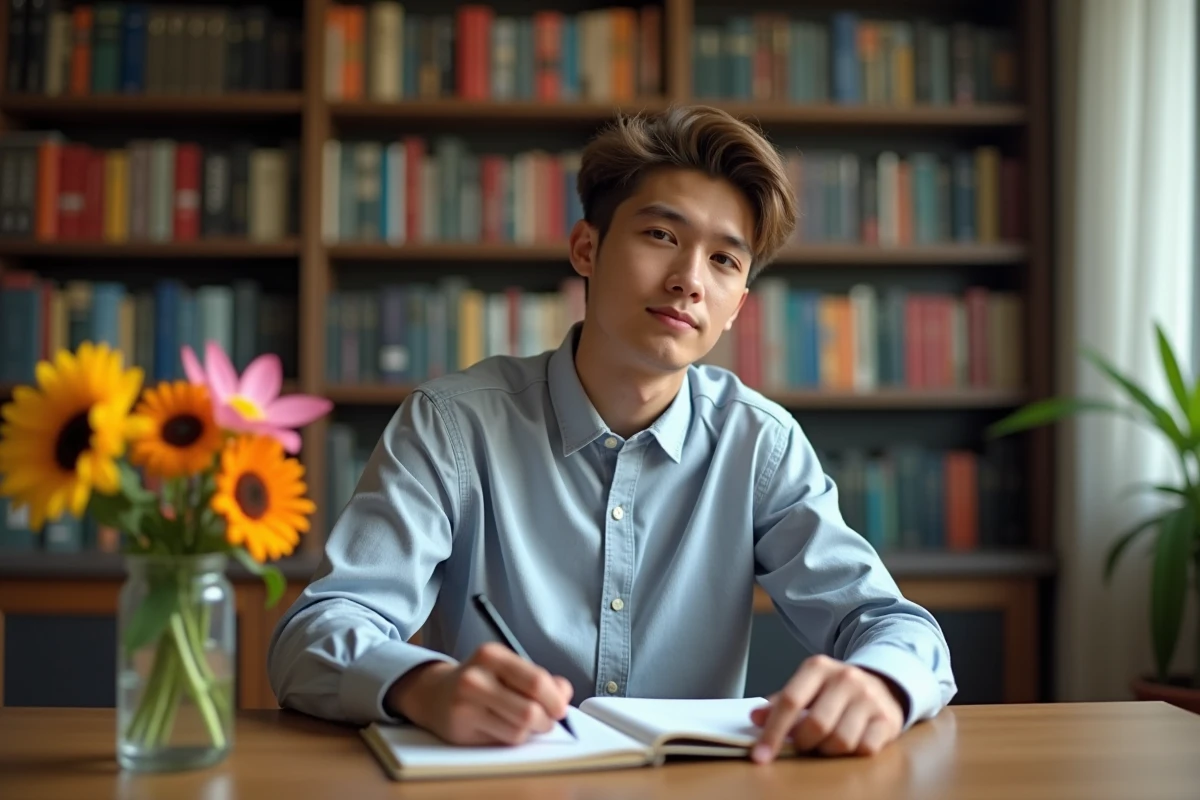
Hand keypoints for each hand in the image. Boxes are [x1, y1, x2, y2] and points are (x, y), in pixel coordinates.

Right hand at [386, 643, 573, 745]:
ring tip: (523, 723)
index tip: (560, 708)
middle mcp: (476, 677)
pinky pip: (503, 741)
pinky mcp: (461, 728)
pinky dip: (512, 738)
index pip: (536, 680)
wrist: (435, 694)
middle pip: (530, 710)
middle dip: (547, 720)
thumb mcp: (508, 669)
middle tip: (547, 720)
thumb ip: (539, 678)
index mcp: (492, 655)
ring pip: (519, 730)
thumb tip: (564, 693)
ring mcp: (465, 704)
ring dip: (530, 732)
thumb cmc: (481, 681)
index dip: (555, 699)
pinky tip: (503, 728)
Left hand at [749, 654, 905, 760]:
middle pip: (816, 725)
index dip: (773, 732)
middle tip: (802, 745)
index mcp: (818, 667)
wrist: (883, 684)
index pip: (790, 701)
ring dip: (827, 750)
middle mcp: (845, 678)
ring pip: (840, 741)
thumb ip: (781, 703)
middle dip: (803, 743)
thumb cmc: (835, 691)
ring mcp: (869, 698)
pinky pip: (864, 749)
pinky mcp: (888, 719)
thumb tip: (756, 718)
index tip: (760, 755)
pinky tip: (850, 742)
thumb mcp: (806, 687)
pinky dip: (852, 753)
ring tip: (825, 743)